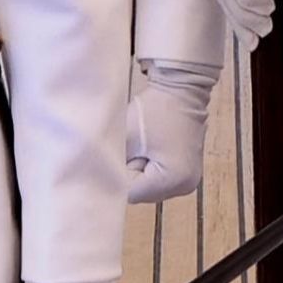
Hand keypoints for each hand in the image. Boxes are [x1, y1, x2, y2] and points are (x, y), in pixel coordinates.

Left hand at [125, 59, 216, 204]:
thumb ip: (112, 162)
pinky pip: (159, 181)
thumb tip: (95, 179)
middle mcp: (184, 187)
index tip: (112, 157)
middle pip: (141, 193)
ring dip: (138, 173)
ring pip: (148, 188)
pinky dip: (149, 170)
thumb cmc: (154, 109)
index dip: (117, 175)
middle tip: (127, 148)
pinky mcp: (186, 175)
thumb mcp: (127, 136)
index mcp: (172, 180)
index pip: (130, 193)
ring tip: (139, 148)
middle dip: (128, 175)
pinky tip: (148, 151)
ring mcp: (188, 183)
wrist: (181, 89)